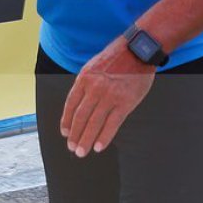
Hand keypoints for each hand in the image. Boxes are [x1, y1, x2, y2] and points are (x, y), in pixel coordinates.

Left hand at [60, 35, 156, 157]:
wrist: (137, 51)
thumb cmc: (115, 58)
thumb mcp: (93, 66)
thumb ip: (85, 84)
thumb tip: (77, 105)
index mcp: (84, 78)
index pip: (71, 104)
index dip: (66, 121)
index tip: (65, 133)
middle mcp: (94, 88)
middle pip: (80, 117)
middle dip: (75, 135)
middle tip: (72, 147)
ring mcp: (110, 96)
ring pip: (94, 123)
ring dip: (86, 140)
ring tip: (82, 151)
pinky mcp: (125, 103)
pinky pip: (112, 124)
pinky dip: (104, 137)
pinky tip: (98, 147)